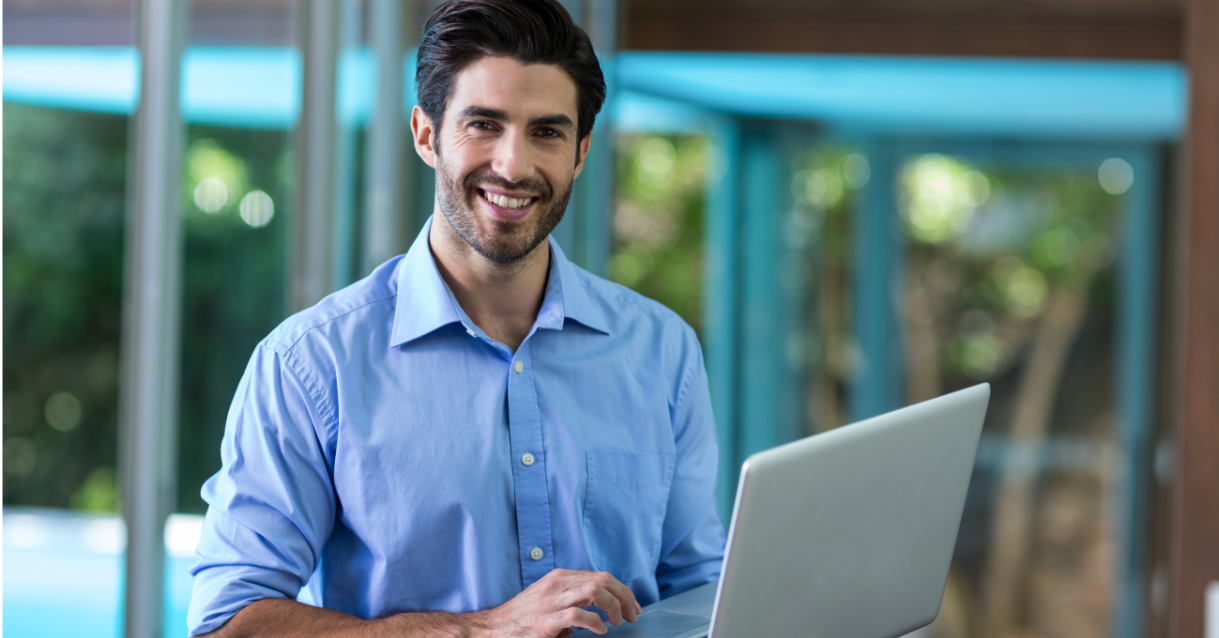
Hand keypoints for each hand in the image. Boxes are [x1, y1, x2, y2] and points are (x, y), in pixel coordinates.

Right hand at [481, 569, 642, 636]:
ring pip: (595, 590)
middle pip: (603, 580)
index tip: (632, 606)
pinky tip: (600, 630)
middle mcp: (557, 584)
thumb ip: (573, 599)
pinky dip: (595, 622)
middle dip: (624, 597)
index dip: (622, 590)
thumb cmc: (522, 619)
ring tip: (618, 621)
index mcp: (560, 578)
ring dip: (614, 606)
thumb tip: (602, 610)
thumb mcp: (549, 601)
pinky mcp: (545, 621)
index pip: (601, 575)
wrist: (492, 630)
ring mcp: (551, 601)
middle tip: (631, 615)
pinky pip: (578, 614)